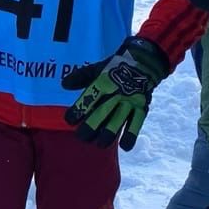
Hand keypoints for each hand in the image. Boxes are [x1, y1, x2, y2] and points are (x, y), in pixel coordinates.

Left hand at [61, 36, 169, 150]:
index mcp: (102, 83)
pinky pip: (137, 123)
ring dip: (107, 135)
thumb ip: (81, 78)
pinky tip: (124, 147)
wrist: (144, 61)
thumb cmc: (115, 67)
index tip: (70, 120)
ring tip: (99, 144)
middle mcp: (115, 94)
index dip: (76, 112)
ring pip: (117, 121)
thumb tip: (64, 85)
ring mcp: (129, 102)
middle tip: (81, 137)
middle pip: (100, 114)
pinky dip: (131, 135)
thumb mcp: (97, 69)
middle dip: (89, 128)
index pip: (87, 100)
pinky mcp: (141, 107)